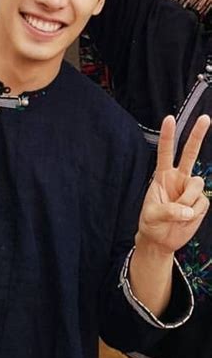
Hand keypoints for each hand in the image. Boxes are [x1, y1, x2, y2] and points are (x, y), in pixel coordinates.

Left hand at [137, 114, 209, 254]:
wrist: (161, 240)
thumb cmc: (151, 224)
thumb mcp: (151, 216)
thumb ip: (168, 211)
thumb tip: (187, 210)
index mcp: (162, 176)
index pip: (164, 152)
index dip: (167, 136)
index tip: (169, 118)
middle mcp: (178, 178)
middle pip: (190, 153)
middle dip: (198, 135)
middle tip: (206, 118)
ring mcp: (191, 189)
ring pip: (197, 184)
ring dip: (187, 200)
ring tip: (178, 213)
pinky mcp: (201, 202)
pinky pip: (202, 203)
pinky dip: (194, 213)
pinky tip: (186, 218)